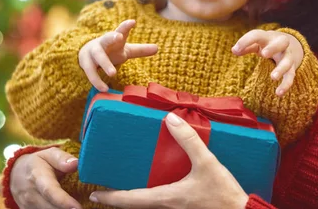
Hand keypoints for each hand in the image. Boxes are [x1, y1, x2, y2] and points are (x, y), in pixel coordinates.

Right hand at [10, 147, 81, 208]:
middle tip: (84, 208)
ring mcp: (28, 206)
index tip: (77, 207)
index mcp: (37, 176)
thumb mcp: (48, 154)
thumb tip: (76, 164)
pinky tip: (67, 208)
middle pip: (50, 207)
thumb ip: (62, 158)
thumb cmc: (38, 163)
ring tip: (78, 207)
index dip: (63, 200)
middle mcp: (30, 194)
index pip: (50, 190)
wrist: (15, 175)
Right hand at [78, 19, 157, 91]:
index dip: (126, 26)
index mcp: (115, 38)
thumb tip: (157, 48)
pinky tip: (104, 89)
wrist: (86, 54)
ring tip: (114, 74)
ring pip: (98, 56)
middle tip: (118, 37)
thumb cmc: (110, 51)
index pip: (121, 30)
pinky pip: (90, 72)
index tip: (133, 22)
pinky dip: (97, 80)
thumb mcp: (125, 50)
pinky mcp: (86, 63)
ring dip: (105, 64)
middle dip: (112, 37)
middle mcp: (103, 43)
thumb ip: (140, 49)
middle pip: (107, 38)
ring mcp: (93, 52)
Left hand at [89, 113, 248, 208]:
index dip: (111, 197)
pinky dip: (151, 200)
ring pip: (149, 207)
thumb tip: (171, 118)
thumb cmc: (223, 194)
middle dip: (119, 199)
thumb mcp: (207, 163)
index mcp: (166, 198)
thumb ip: (189, 140)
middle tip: (106, 190)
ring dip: (135, 200)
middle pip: (136, 206)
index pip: (130, 199)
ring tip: (127, 188)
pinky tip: (158, 189)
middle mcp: (167, 208)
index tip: (95, 193)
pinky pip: (163, 206)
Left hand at [232, 30, 303, 95]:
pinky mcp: (291, 68)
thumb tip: (234, 50)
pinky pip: (290, 76)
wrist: (288, 44)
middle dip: (273, 48)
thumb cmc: (266, 44)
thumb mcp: (257, 43)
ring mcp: (287, 56)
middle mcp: (280, 44)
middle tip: (264, 54)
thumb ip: (246, 46)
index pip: (257, 35)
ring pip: (287, 61)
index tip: (236, 49)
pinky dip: (286, 85)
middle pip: (281, 43)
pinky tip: (278, 93)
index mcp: (268, 37)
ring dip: (281, 69)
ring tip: (273, 77)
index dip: (246, 41)